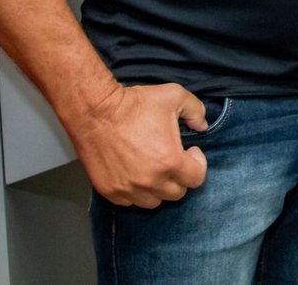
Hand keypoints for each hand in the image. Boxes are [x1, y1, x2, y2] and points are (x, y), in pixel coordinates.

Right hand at [68, 82, 209, 207]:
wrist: (95, 111)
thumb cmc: (134, 104)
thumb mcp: (174, 96)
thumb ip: (196, 111)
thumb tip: (203, 126)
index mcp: (169, 161)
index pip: (197, 179)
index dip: (198, 164)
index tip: (191, 151)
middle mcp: (149, 181)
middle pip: (176, 193)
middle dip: (180, 177)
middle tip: (173, 159)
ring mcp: (127, 188)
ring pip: (153, 202)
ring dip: (158, 188)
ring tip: (155, 168)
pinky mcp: (109, 190)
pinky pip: (129, 202)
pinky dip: (136, 192)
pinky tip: (136, 172)